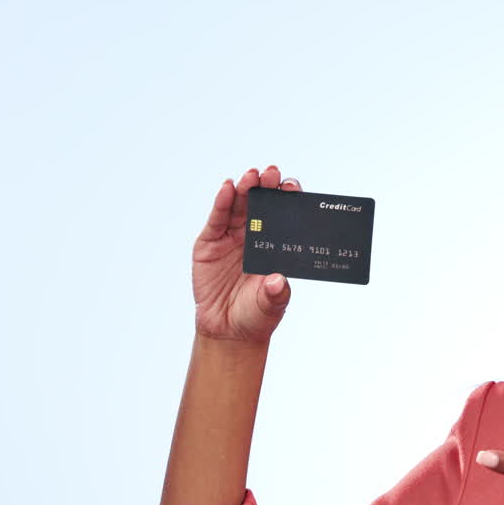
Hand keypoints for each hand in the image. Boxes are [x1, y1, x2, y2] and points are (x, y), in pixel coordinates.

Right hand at [192, 165, 302, 343]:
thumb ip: (276, 294)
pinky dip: (221, 202)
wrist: (228, 330)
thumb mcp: (270, 305)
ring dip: (246, 189)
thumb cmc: (256, 314)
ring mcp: (232, 238)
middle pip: (262, 205)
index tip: (292, 188)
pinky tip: (227, 188)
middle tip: (273, 174)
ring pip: (239, 206)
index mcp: (276, 246)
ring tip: (252, 176)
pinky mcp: (210, 243)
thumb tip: (279, 281)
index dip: (288, 201)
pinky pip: (217, 219)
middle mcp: (255, 237)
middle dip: (267, 188)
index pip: (284, 218)